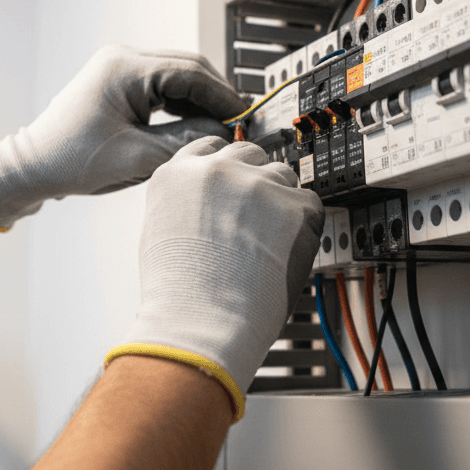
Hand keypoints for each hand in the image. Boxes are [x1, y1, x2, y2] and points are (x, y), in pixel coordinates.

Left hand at [0, 46, 247, 227]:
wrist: (33, 166)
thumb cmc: (73, 161)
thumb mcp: (137, 157)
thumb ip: (186, 141)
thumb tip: (223, 133)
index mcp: (126, 68)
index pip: (191, 73)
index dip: (223, 97)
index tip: (244, 119)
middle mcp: (124, 59)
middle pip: (189, 68)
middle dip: (216, 96)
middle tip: (239, 123)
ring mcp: (121, 67)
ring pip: (179, 75)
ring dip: (201, 100)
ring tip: (221, 127)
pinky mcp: (121, 81)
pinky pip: (163, 85)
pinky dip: (183, 103)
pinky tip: (196, 125)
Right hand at [106, 136, 325, 419]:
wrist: (201, 321)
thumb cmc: (177, 294)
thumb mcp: (159, 232)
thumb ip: (184, 203)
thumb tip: (206, 203)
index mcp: (178, 173)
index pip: (211, 148)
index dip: (228, 167)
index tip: (236, 180)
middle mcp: (217, 170)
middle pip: (250, 155)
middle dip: (255, 180)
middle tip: (258, 216)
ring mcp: (256, 184)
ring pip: (282, 175)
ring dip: (281, 201)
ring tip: (271, 241)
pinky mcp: (292, 205)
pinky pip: (311, 203)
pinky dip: (306, 225)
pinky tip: (287, 250)